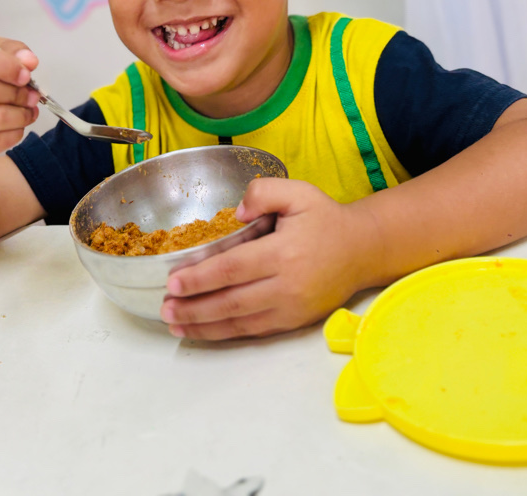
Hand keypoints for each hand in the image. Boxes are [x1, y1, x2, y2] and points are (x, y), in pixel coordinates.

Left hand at [160, 179, 374, 339]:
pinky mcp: (293, 321)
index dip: (200, 278)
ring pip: (239, 322)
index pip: (232, 269)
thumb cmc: (325, 219)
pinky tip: (204, 330)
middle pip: (230, 302)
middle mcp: (286, 286)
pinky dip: (225, 333)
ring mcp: (290, 308)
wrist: (362, 250)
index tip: (173, 282)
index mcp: (283, 253)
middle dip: (193, 308)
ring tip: (175, 325)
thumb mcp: (298, 192)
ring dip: (203, 326)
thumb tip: (235, 212)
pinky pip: (253, 331)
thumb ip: (263, 192)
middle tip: (165, 308)